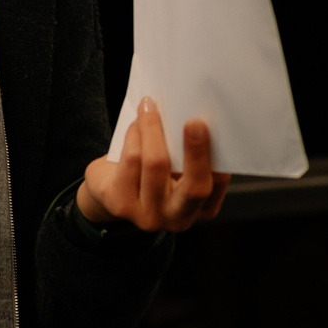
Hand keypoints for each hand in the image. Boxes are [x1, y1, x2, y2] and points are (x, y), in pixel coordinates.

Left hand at [74, 101, 230, 232]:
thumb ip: (189, 155)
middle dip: (196, 152)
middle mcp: (179, 218)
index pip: (217, 184)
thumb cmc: (153, 172)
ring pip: (157, 164)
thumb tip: (197, 120)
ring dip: (153, 129)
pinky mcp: (122, 204)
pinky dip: (134, 135)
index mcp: (203, 208)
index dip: (215, 158)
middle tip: (193, 122)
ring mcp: (150, 216)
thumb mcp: (178, 168)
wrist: (110, 190)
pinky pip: (132, 160)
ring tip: (149, 109)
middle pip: (195, 187)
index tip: (209, 129)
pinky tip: (135, 125)